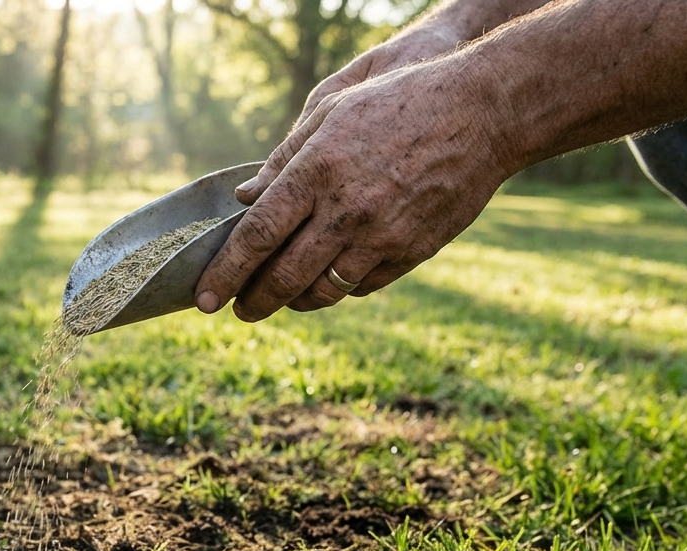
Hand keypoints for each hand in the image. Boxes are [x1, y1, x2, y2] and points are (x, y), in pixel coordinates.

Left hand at [195, 59, 518, 320]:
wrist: (481, 112)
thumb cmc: (400, 103)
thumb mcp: (332, 113)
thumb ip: (284, 160)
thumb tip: (246, 199)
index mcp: (316, 172)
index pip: (256, 236)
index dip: (226, 273)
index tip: (205, 298)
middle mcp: (345, 210)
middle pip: (284, 275)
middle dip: (254, 301)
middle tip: (240, 311)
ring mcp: (381, 235)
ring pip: (322, 291)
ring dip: (294, 302)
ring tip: (281, 300)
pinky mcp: (412, 250)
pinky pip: (361, 286)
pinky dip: (338, 289)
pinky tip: (327, 281)